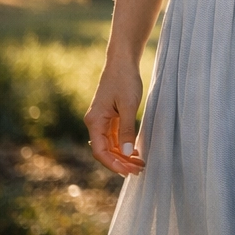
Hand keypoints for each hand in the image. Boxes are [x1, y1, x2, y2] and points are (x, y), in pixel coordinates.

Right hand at [85, 56, 144, 175]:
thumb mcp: (129, 105)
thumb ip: (127, 129)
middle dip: (120, 163)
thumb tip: (125, 152)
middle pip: (105, 150)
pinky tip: (134, 152)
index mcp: (95, 121)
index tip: (128, 172)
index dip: (113, 164)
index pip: (100, 151)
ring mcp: (102, 120)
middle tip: (139, 170)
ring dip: (123, 156)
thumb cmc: (124, 80)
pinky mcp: (110, 116)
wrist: (122, 62)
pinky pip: (114, 137)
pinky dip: (123, 146)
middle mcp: (95, 123)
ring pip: (110, 145)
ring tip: (139, 164)